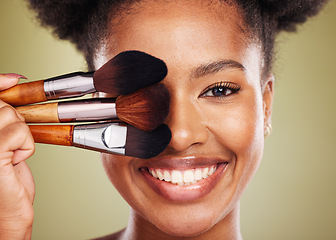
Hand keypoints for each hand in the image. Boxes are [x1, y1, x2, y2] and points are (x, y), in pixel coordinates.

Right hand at [0, 74, 34, 239]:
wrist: (6, 212)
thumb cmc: (7, 178)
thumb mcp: (6, 139)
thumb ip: (4, 114)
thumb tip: (13, 79)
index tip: (13, 79)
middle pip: (2, 105)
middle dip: (15, 121)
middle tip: (13, 143)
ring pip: (11, 116)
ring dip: (22, 136)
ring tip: (12, 154)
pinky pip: (19, 132)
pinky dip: (26, 146)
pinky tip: (16, 160)